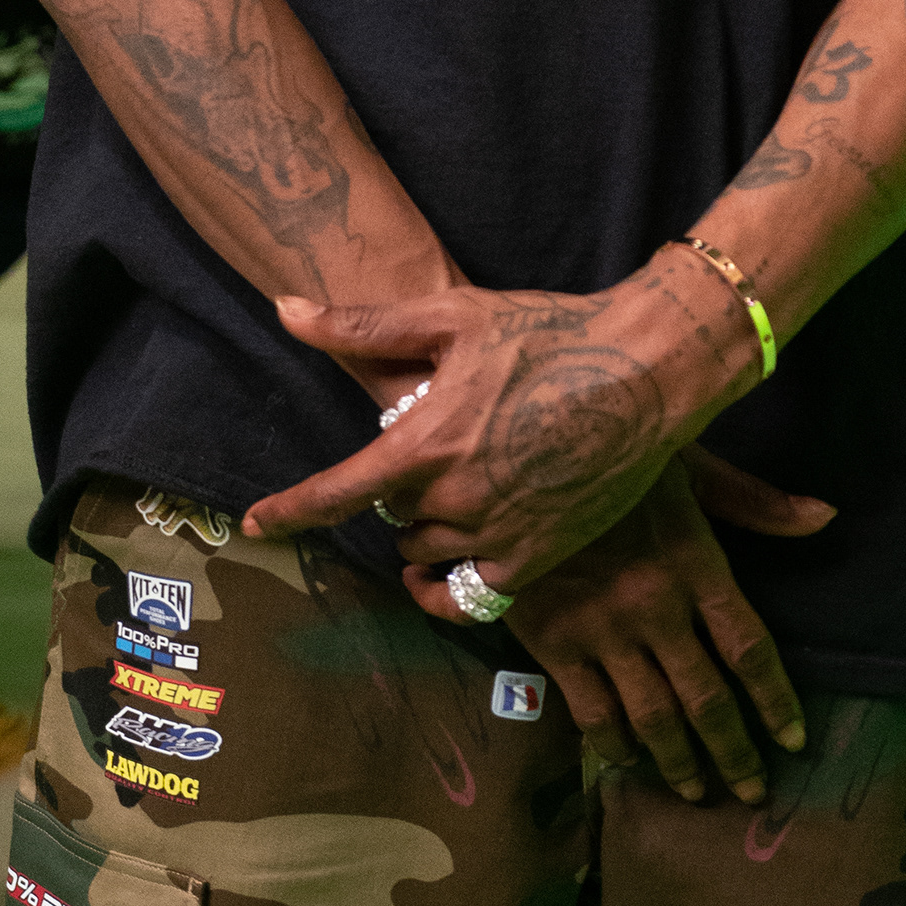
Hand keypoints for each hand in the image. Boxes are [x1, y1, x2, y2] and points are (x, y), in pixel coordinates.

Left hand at [245, 255, 754, 591]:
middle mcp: (456, 498)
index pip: (337, 493)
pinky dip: (451, 583)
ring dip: (424, 528)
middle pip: (390, 515)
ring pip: (427, 552)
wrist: (649, 369)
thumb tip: (286, 309)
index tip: (256, 523)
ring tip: (453, 489)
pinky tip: (449, 566)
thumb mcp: (455, 317)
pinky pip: (473, 596)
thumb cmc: (552, 333)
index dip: (290, 510)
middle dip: (397, 487)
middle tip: (435, 446)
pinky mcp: (541, 557)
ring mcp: (500, 533)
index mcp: (427, 442)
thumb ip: (365, 325)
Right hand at [420, 452, 832, 803]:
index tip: (794, 740)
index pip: (749, 649)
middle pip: (707, 699)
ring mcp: (603, 632)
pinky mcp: (553, 643)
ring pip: (652, 717)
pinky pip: (590, 711)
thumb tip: (825, 516)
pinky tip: (628, 763)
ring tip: (696, 792)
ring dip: (678, 762)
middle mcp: (656, 610)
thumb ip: (754, 502)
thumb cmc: (610, 453)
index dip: (776, 701)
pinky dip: (612, 745)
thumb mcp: (688, 463)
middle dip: (734, 752)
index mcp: (695, 565)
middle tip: (752, 792)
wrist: (514, 458)